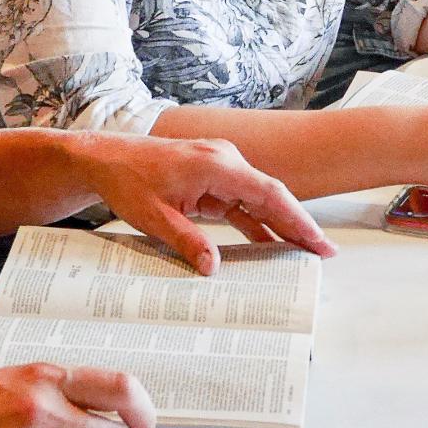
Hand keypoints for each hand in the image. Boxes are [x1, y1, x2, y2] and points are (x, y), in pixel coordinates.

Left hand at [69, 132, 336, 273]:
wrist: (105, 159)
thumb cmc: (127, 180)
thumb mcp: (154, 217)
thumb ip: (186, 241)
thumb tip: (213, 268)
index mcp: (216, 165)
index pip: (268, 192)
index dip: (297, 218)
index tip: (317, 240)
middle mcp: (224, 161)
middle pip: (271, 195)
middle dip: (297, 224)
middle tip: (322, 253)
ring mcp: (218, 168)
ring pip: (258, 199)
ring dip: (278, 224)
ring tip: (303, 253)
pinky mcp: (210, 179)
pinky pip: (239, 202)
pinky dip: (254, 222)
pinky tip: (268, 245)